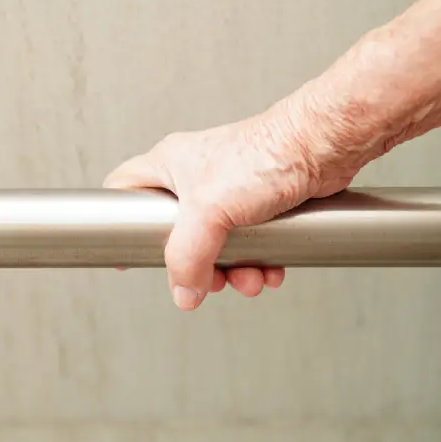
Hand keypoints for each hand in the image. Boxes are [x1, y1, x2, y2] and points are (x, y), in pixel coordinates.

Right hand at [104, 96, 358, 310]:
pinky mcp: (261, 204)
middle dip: (196, 265)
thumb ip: (187, 258)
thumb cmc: (265, 155)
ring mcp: (229, 191)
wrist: (323, 147)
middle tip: (207, 278)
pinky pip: (249, 244)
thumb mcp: (208, 212)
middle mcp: (196, 177)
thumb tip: (183, 293)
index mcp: (170, 166)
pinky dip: (258, 262)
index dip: (117, 220)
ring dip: (234, 270)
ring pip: (216, 244)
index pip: (124, 189)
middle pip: (176, 233)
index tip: (123, 250)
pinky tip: (270, 269)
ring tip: (250, 277)